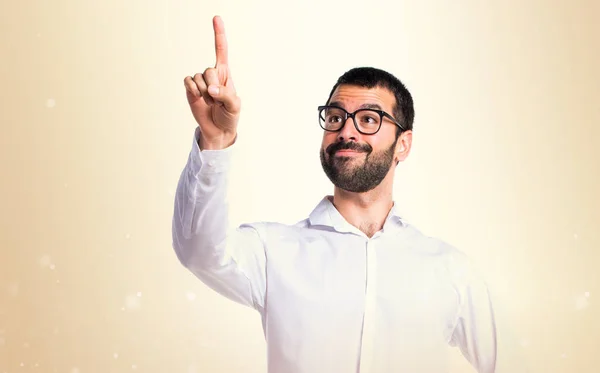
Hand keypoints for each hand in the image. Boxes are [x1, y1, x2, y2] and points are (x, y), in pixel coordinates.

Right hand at [183, 16, 239, 148]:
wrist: (218, 130)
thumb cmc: (230, 116)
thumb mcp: (235, 106)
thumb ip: (226, 95)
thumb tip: (211, 88)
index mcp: (225, 74)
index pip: (221, 50)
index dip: (219, 34)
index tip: (216, 18)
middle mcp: (212, 74)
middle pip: (209, 70)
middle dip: (213, 86)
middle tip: (217, 99)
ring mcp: (200, 81)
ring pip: (198, 77)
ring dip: (204, 92)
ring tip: (210, 102)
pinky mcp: (190, 89)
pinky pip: (188, 82)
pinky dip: (193, 90)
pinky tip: (198, 98)